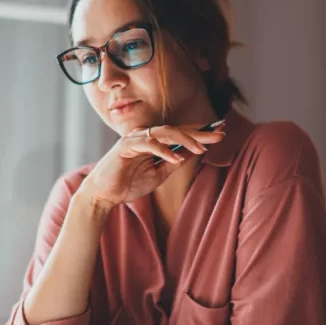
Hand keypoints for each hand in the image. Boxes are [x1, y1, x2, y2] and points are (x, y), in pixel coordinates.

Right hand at [79, 123, 225, 207]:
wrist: (104, 195)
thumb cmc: (128, 184)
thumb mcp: (159, 174)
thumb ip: (174, 162)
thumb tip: (193, 153)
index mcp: (154, 141)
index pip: (181, 134)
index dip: (201, 133)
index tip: (221, 132)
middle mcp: (146, 136)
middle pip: (177, 129)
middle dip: (199, 133)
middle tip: (220, 134)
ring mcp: (135, 138)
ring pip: (164, 132)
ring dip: (185, 139)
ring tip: (201, 148)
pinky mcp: (125, 146)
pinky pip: (148, 144)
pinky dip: (163, 150)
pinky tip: (176, 158)